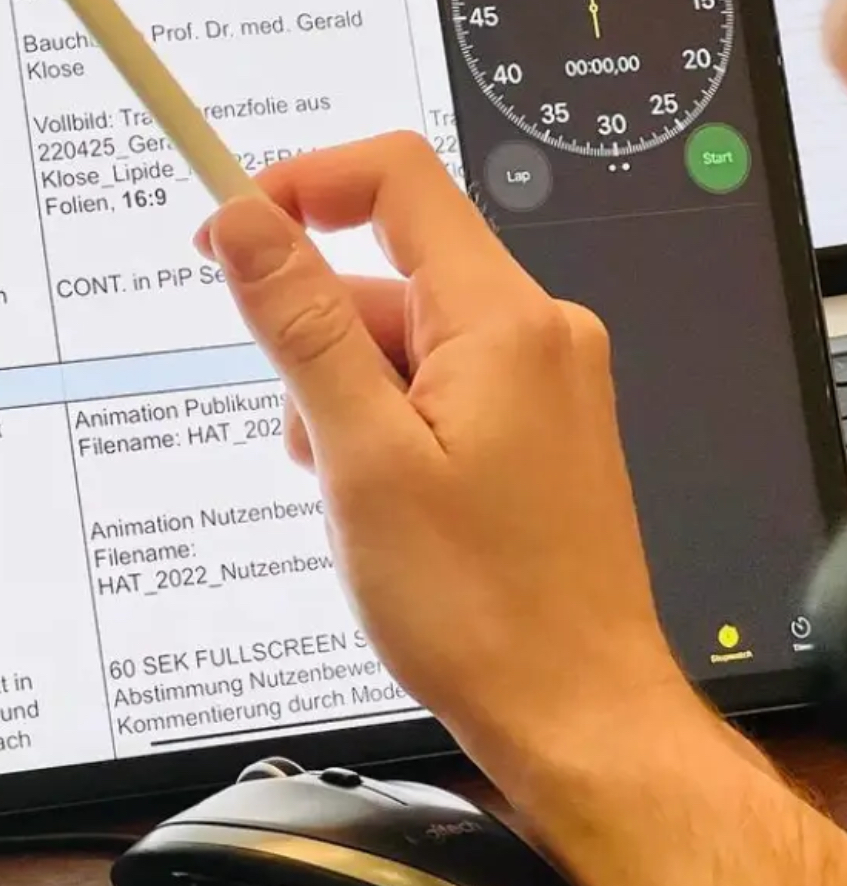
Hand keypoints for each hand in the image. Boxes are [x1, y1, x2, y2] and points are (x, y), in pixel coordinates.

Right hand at [196, 133, 686, 786]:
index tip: (233, 228)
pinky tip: (394, 506)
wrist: (575, 707)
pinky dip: (395, 427)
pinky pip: (445, 388)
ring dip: (354, 400)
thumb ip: (302, 325)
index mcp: (505, 320)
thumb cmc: (488, 609)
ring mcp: (547, 382)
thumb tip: (249, 223)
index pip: (396, 179)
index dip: (301, 185)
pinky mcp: (541, 426)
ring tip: (362, 499)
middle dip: (323, 344)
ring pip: (411, 342)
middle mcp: (540, 334)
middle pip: (393, 274)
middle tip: (314, 444)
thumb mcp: (364, 459)